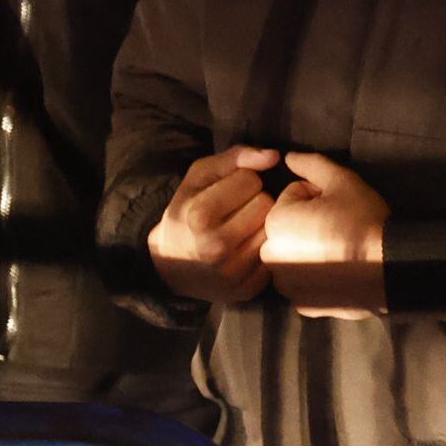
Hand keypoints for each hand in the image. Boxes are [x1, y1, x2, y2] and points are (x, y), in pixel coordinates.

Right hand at [147, 145, 279, 304]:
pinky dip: (263, 248)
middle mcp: (217, 247)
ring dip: (261, 225)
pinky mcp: (248, 289)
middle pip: (266, 204)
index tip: (228, 192)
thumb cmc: (187, 212)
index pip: (251, 180)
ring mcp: (233, 272)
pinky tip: (246, 248)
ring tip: (242, 227)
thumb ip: (235, 157)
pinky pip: (274, 256)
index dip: (242, 181)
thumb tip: (273, 156)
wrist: (171, 266)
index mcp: (200, 215)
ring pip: (273, 229)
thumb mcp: (199, 177)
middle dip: (255, 201)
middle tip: (237, 210)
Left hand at [258, 150, 388, 317]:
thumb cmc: (363, 219)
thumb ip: (311, 163)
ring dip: (308, 250)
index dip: (317, 196)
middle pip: (288, 227)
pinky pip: (302, 283)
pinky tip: (336, 273)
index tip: (338, 206)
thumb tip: (289, 157)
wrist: (388, 268)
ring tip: (339, 248)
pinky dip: (314, 278)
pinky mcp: (302, 304)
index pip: (292, 196)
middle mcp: (271, 255)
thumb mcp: (341, 181)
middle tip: (339, 226)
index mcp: (276, 221)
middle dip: (307, 222)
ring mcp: (285, 284)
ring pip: (293, 256)